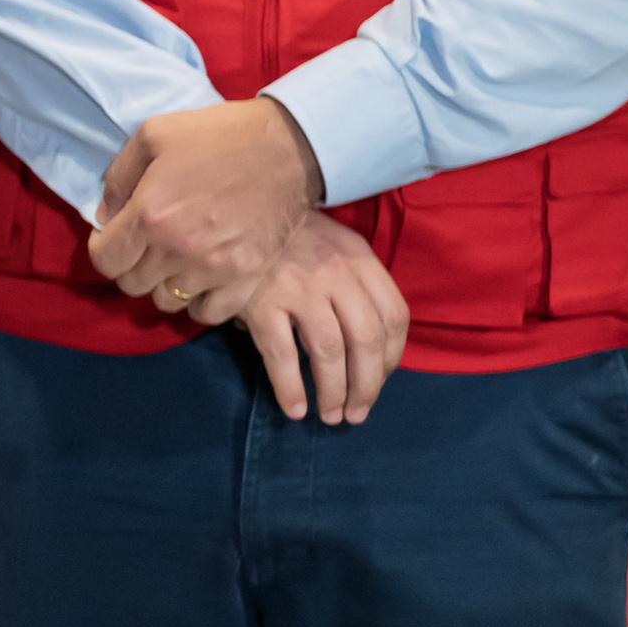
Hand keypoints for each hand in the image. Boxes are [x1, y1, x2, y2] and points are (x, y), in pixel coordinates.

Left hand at [91, 98, 323, 312]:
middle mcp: (179, 250)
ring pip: (168, 301)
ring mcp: (216, 268)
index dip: (104, 248)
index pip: (105, 260)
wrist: (289, 146)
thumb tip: (104, 216)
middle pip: (132, 284)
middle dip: (131, 265)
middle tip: (145, 244)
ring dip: (163, 283)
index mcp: (150, 215)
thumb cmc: (218, 135)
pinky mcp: (248, 276)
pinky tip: (200, 280)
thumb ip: (118, 178)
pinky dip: (199, 302)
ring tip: (174, 259)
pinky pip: (210, 313)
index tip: (115, 235)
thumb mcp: (152, 135)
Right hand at [216, 210, 406, 423]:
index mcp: (359, 258)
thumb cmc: (288, 238)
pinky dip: (290, 386)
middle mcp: (335, 273)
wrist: (234, 211)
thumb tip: (363, 347)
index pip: (393, 315)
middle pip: (366, 339)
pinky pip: (282, 353)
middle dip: (366, 384)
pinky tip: (295, 408)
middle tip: (357, 412)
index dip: (392, 356)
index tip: (379, 379)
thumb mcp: (334, 247)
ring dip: (334, 390)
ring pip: (329, 350)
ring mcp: (298, 287)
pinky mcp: (261, 301)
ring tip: (331, 415)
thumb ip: (355, 285)